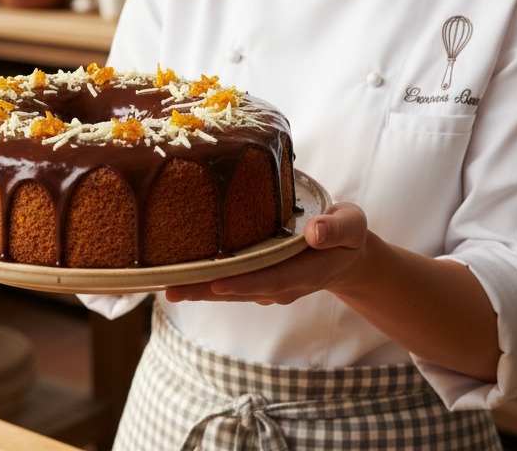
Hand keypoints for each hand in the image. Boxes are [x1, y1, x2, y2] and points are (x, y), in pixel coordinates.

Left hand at [164, 202, 368, 304]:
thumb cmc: (347, 234)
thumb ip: (338, 228)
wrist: (347, 256)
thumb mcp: (352, 225)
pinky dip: (204, 281)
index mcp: (305, 270)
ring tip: (164, 286)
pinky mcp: (258, 280)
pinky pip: (229, 282)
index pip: (272, 278)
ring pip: (230, 289)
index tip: (215, 282)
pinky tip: (177, 276)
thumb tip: (315, 231)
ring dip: (198, 289)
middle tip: (170, 290)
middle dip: (205, 291)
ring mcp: (269, 286)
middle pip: (240, 289)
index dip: (243, 282)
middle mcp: (282, 283)